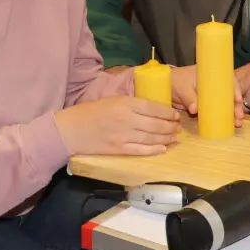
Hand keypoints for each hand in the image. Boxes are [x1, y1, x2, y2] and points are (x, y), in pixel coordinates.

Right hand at [55, 95, 179, 156]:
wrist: (71, 129)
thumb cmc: (90, 112)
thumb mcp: (111, 100)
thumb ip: (130, 104)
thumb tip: (151, 109)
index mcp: (125, 104)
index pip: (153, 108)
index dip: (168, 113)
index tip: (175, 115)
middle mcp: (127, 119)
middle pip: (156, 124)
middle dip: (170, 126)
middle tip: (178, 127)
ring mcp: (123, 136)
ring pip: (151, 138)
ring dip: (166, 138)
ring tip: (174, 137)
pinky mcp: (119, 149)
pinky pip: (140, 150)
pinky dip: (153, 150)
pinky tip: (163, 148)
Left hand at [169, 66, 244, 127]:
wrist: (164, 87)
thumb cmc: (174, 82)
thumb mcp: (182, 88)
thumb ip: (189, 98)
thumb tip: (195, 110)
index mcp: (210, 75)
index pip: (228, 80)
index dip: (235, 89)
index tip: (238, 99)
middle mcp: (214, 84)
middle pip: (230, 94)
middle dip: (236, 105)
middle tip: (239, 117)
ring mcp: (211, 95)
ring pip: (226, 103)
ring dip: (232, 113)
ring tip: (237, 124)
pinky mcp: (207, 104)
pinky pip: (217, 110)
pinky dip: (223, 117)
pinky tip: (229, 125)